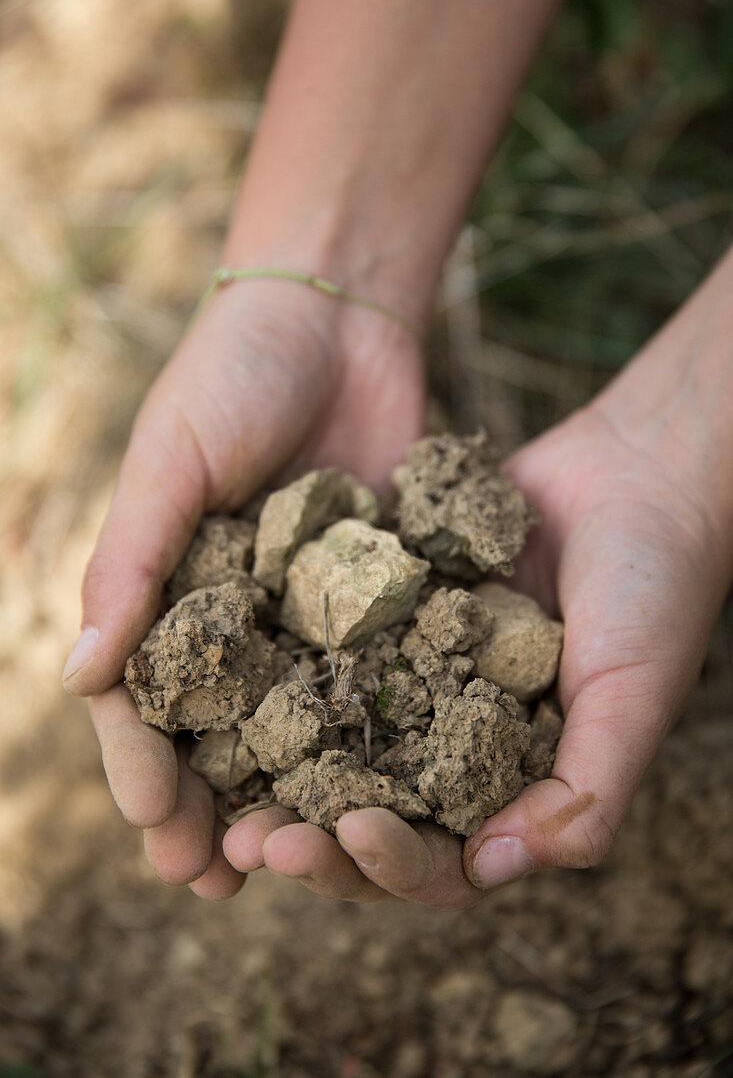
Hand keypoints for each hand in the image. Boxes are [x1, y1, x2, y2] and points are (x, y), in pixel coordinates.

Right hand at [63, 278, 424, 897]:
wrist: (337, 316)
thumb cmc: (233, 373)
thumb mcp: (171, 459)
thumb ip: (131, 562)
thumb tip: (81, 677)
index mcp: (168, 590)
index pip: (147, 700)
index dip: (146, 768)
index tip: (159, 829)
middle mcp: (234, 615)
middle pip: (217, 732)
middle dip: (209, 808)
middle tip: (213, 882)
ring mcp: (307, 612)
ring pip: (292, 725)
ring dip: (285, 795)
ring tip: (288, 863)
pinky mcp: (378, 597)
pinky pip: (371, 675)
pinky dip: (367, 735)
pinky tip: (376, 789)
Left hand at [223, 386, 730, 907]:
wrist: (634, 473)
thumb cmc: (653, 590)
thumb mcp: (632, 698)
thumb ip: (582, 794)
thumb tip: (493, 869)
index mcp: (515, 788)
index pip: (442, 863)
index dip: (392, 865)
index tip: (351, 835)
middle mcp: (457, 748)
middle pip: (371, 820)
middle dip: (316, 840)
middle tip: (252, 840)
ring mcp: (419, 685)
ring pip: (335, 751)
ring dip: (284, 776)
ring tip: (226, 782)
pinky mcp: (390, 624)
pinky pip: (331, 660)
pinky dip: (289, 679)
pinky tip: (241, 679)